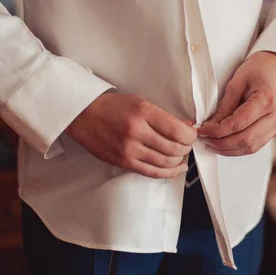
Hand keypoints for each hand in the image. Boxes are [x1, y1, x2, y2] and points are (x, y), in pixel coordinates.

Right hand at [66, 93, 196, 177]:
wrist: (84, 115)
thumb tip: (187, 126)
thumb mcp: (141, 102)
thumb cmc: (113, 107)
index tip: (192, 134)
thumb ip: (164, 116)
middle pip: (174, 148)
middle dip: (186, 148)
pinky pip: (152, 172)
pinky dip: (168, 172)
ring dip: (178, 160)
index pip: (177, 131)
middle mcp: (137, 131)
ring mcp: (129, 149)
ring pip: (165, 162)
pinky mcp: (123, 162)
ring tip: (181, 155)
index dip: (190, 136)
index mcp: (143, 112)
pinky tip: (176, 168)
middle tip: (187, 144)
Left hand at [198, 51, 275, 155]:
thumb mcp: (237, 81)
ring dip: (230, 149)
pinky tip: (227, 143)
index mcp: (267, 100)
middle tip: (205, 140)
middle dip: (222, 144)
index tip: (202, 130)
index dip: (217, 131)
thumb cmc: (260, 68)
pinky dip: (240, 147)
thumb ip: (225, 106)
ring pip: (252, 147)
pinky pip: (258, 144)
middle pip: (246, 140)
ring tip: (213, 144)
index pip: (238, 124)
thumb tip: (210, 125)